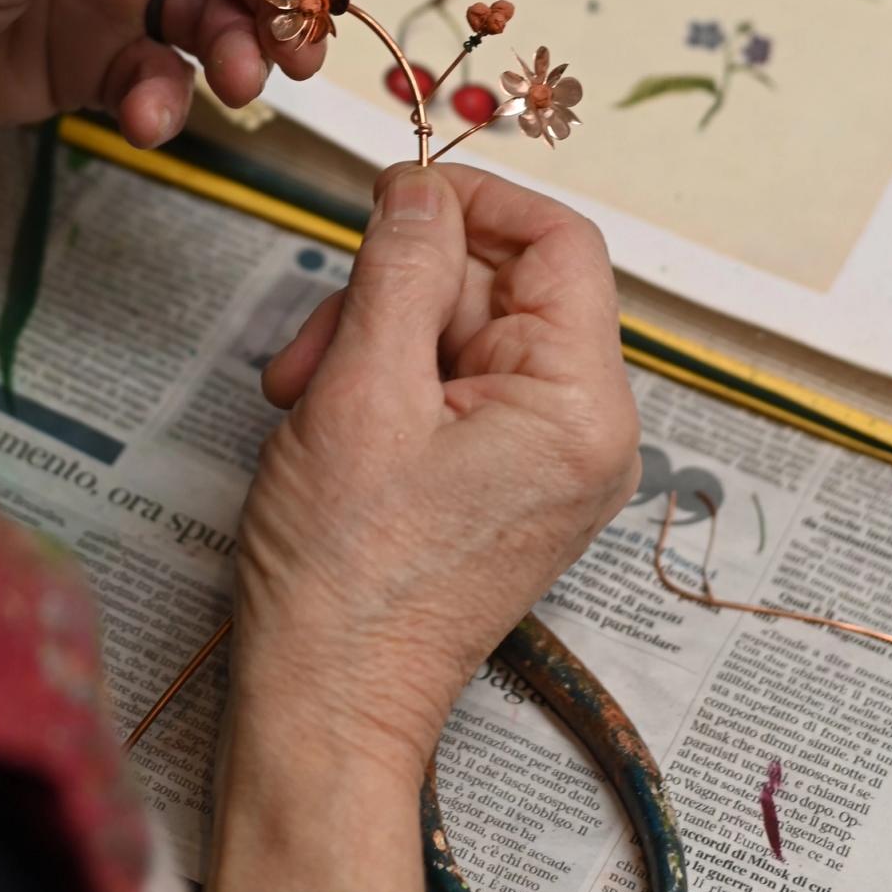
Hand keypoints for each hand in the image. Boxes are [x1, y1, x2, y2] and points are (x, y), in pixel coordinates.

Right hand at [208, 163, 638, 891]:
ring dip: (374, 339)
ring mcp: (549, 461)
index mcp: (582, 406)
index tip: (397, 195)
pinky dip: (385, 383)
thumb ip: (400, 267)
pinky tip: (328, 420)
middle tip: (313, 341)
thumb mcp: (362, 388)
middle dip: (395, 292)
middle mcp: (587, 432)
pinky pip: (455, 387)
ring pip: (462, 332)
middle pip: (499, 286)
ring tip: (305, 396)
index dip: (477, 201)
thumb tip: (423, 185)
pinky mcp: (507, 482)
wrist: (325, 705)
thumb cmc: (346, 577)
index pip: (561, 242)